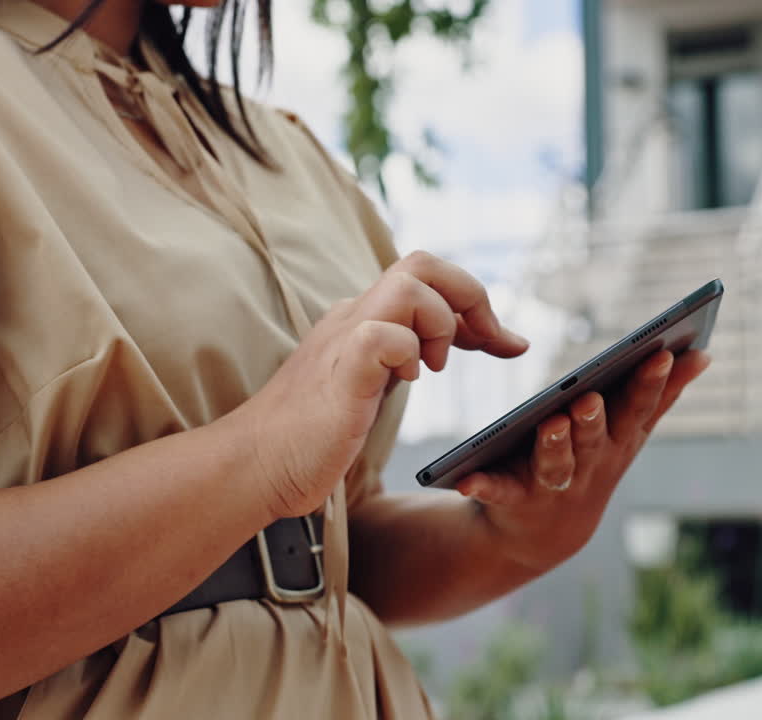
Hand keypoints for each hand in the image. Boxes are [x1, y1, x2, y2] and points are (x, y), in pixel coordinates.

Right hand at [241, 251, 528, 518]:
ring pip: (410, 283)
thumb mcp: (368, 387)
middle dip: (471, 296)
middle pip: (423, 262)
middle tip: (489, 344)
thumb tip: (433, 352)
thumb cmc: (309, 437)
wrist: (253, 466)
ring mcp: (344, 337)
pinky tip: (404, 382)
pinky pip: (384, 334)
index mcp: (362, 320)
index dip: (475, 306)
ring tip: (432, 368)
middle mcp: (354, 317)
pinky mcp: (341, 369)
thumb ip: (396, 361)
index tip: (508, 344)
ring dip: (440, 323)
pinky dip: (408, 352)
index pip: (428, 282)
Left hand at [456, 349, 711, 571]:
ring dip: (553, 447)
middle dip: (594, 420)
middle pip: (594, 439)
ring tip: (551, 424)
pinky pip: (498, 492)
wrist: (544, 535)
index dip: (650, 383)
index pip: (636, 409)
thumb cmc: (592, 465)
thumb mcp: (629, 434)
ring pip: (554, 465)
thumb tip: (702, 354)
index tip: (661, 352)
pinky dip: (484, 487)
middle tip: (589, 397)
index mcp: (617, 442)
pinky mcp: (513, 499)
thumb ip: (663, 395)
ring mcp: (551, 485)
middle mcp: (589, 465)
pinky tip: (467, 480)